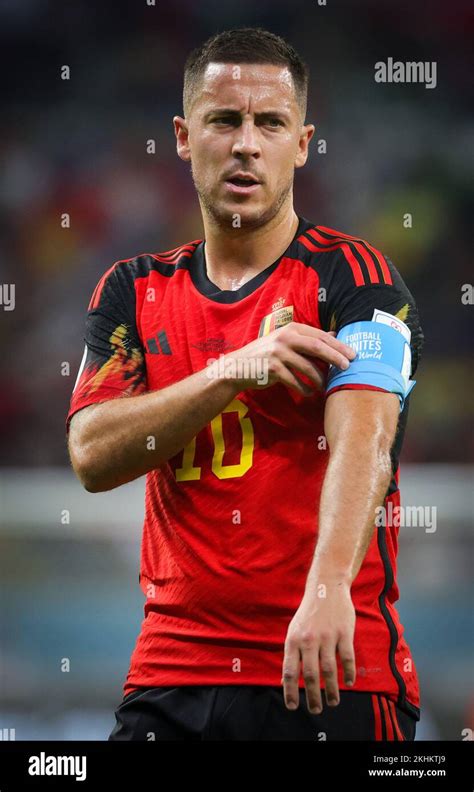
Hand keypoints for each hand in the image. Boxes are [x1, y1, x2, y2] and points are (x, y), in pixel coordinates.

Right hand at [217, 322, 355, 395]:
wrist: (240, 367)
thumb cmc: (267, 354)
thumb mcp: (287, 341)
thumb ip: (308, 339)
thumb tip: (334, 336)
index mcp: (291, 329)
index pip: (320, 336)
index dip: (338, 345)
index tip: (353, 354)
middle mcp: (285, 338)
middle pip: (316, 347)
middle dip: (335, 358)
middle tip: (348, 367)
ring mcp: (278, 353)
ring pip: (307, 367)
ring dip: (319, 379)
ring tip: (325, 387)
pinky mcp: (272, 369)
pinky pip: (295, 381)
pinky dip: (304, 389)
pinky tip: (310, 393)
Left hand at [281, 582, 355, 713]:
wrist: (326, 588)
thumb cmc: (308, 614)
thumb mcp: (294, 631)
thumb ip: (292, 655)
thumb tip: (285, 680)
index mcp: (293, 640)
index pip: (289, 670)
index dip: (290, 691)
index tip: (292, 706)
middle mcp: (309, 639)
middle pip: (311, 674)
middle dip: (313, 696)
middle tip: (316, 710)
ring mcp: (327, 636)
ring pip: (329, 669)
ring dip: (331, 689)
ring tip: (332, 702)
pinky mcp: (344, 633)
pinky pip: (347, 657)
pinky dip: (349, 673)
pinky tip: (349, 683)